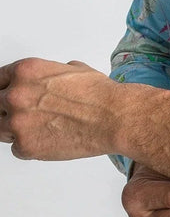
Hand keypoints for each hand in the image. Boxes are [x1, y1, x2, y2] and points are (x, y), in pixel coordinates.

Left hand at [0, 58, 122, 159]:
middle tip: (24, 114)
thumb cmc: (97, 93)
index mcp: (26, 71)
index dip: (2, 89)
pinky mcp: (25, 146)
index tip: (4, 95)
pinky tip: (49, 138)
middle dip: (6, 110)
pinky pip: (16, 149)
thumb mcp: (71, 68)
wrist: (112, 116)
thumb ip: (48, 74)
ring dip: (14, 130)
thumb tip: (47, 80)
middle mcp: (16, 95)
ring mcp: (17, 122)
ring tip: (40, 127)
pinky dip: (29, 146)